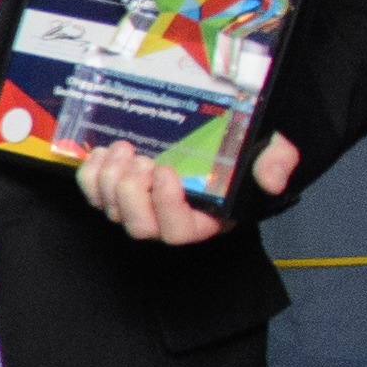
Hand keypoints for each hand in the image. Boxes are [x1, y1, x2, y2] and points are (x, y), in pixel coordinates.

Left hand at [80, 131, 293, 246]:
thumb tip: (272, 179)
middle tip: (141, 159)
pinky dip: (90, 176)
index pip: (179, 232)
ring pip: (113, 211)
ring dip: (110, 181)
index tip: (167, 171)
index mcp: (205, 219)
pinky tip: (102, 153)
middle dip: (132, 192)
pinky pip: (93, 195)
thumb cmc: (244, 150)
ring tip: (122, 149)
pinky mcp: (118, 193)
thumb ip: (277, 163)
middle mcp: (169, 219)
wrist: (220, 134)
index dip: (167, 205)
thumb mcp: (271, 150)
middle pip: (140, 227)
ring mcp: (140, 207)